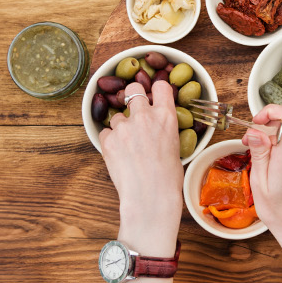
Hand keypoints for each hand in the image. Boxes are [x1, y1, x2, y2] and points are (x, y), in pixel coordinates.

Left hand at [98, 81, 182, 256]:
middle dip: (132, 96)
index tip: (153, 93)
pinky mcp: (108, 139)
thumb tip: (156, 127)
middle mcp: (145, 116)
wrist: (150, 196)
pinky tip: (119, 155)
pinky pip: (106, 133)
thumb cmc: (168, 178)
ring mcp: (124, 127)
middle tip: (133, 109)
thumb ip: (163, 129)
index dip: (155, 88)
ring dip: (121, 127)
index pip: (161, 86)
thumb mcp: (175, 147)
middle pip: (133, 90)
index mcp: (166, 117)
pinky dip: (110, 141)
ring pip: (117, 117)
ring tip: (128, 148)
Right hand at [243, 105, 281, 264]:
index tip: (257, 121)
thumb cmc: (281, 214)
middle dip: (266, 131)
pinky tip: (278, 169)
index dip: (271, 111)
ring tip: (265, 164)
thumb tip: (255, 131)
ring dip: (275, 143)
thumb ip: (259, 154)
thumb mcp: (260, 185)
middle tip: (251, 146)